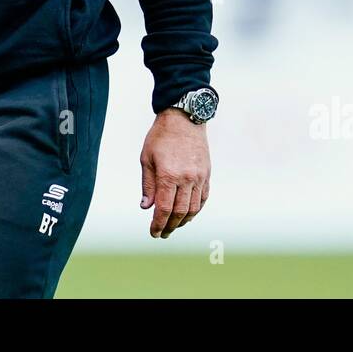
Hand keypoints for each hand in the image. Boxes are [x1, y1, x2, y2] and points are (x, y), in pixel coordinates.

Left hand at [139, 108, 210, 237]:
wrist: (184, 117)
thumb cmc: (161, 136)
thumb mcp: (146, 158)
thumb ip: (147, 184)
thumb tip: (146, 207)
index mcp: (168, 175)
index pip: (163, 209)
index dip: (158, 224)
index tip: (153, 233)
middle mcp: (186, 178)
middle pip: (179, 213)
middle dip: (170, 226)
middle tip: (162, 233)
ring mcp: (199, 177)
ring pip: (193, 208)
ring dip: (183, 221)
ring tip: (174, 226)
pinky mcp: (207, 173)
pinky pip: (203, 198)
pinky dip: (196, 210)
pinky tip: (188, 214)